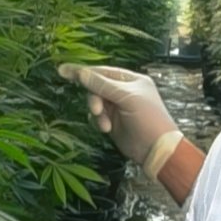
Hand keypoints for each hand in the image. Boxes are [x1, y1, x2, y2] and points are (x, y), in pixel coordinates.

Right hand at [58, 63, 180, 170]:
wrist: (157, 149)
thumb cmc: (147, 118)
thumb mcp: (126, 98)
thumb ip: (102, 85)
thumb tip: (80, 72)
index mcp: (131, 80)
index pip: (104, 72)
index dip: (85, 72)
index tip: (64, 71)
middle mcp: (124, 91)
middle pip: (97, 87)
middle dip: (95, 98)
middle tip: (97, 109)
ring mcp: (118, 107)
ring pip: (95, 102)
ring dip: (97, 113)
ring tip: (105, 124)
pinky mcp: (113, 121)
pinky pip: (97, 116)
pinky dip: (98, 121)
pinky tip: (106, 129)